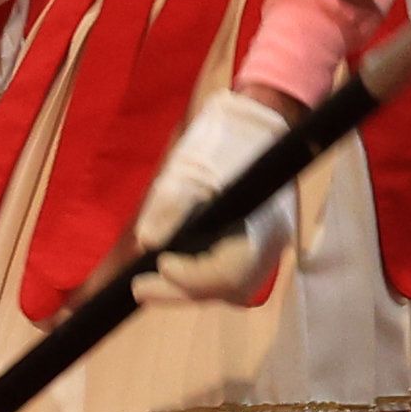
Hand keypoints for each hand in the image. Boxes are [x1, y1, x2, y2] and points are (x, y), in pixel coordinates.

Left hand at [128, 83, 303, 307]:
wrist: (258, 119)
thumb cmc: (227, 137)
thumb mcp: (193, 164)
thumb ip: (171, 205)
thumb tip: (149, 244)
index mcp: (261, 222)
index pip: (229, 272)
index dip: (192, 277)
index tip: (161, 264)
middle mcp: (271, 243)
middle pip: (228, 287)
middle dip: (181, 292)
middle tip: (139, 289)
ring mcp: (268, 246)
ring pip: (230, 287)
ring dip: (190, 289)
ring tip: (152, 284)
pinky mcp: (257, 244)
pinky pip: (232, 275)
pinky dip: (202, 279)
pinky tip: (175, 272)